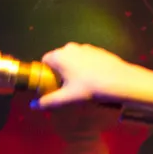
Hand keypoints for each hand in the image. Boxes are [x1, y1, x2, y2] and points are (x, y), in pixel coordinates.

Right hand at [36, 43, 152, 111]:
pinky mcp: (97, 50)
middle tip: (64, 86)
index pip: (44, 60)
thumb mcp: (67, 98)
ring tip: (80, 83)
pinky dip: (85, 65)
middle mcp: (70, 48)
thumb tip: (34, 106)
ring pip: (73, 58)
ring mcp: (85, 47)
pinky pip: (85, 57)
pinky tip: (92, 78)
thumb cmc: (89, 88)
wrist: (118, 80)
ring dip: (72, 68)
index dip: (45, 72)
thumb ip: (48, 101)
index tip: (50, 84)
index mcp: (60, 56)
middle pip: (58, 59)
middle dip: (59, 71)